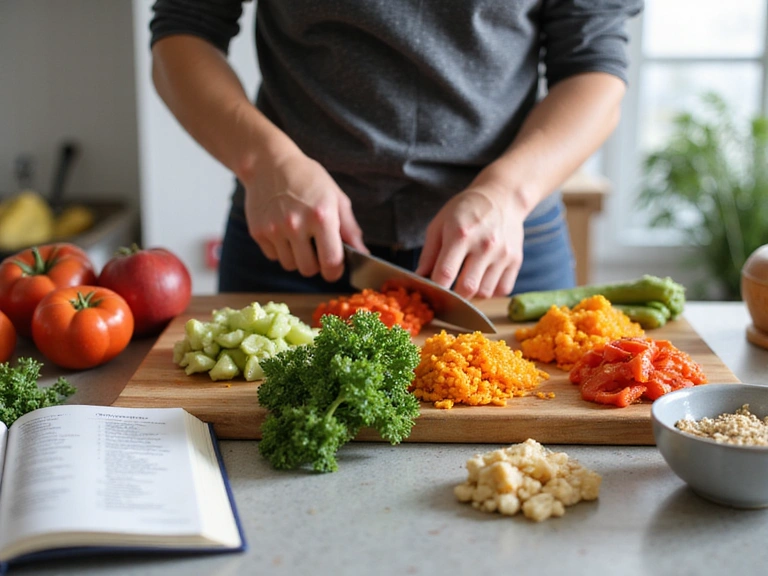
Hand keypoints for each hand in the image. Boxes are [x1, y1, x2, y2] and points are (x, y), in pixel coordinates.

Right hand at [243, 152, 366, 281]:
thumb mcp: (335, 197)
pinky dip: (280, 250)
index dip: (335, 271)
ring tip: (298, 237)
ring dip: (297, 258)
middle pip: (308, 270)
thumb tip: (362, 253)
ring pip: (289, 265)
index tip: (335, 268)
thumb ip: (350, 228)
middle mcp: (296, 225)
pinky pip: (273, 256)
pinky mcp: (257, 232)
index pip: (331, 262)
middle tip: (316, 250)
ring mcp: (274, 229)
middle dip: (315, 265)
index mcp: (321, 216)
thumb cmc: (307, 178)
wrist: (269, 162)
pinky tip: (283, 231)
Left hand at [415, 176, 526, 298]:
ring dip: (472, 294)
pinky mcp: (516, 260)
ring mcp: (503, 254)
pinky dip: (490, 290)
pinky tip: (482, 278)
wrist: (501, 197)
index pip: (445, 273)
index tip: (431, 292)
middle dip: (454, 297)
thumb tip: (419, 279)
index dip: (436, 288)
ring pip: (485, 293)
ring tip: (466, 280)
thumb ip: (428, 254)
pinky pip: (502, 290)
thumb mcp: (440, 224)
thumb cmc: (465, 211)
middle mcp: (485, 245)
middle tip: (448, 291)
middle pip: (467, 288)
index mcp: (461, 234)